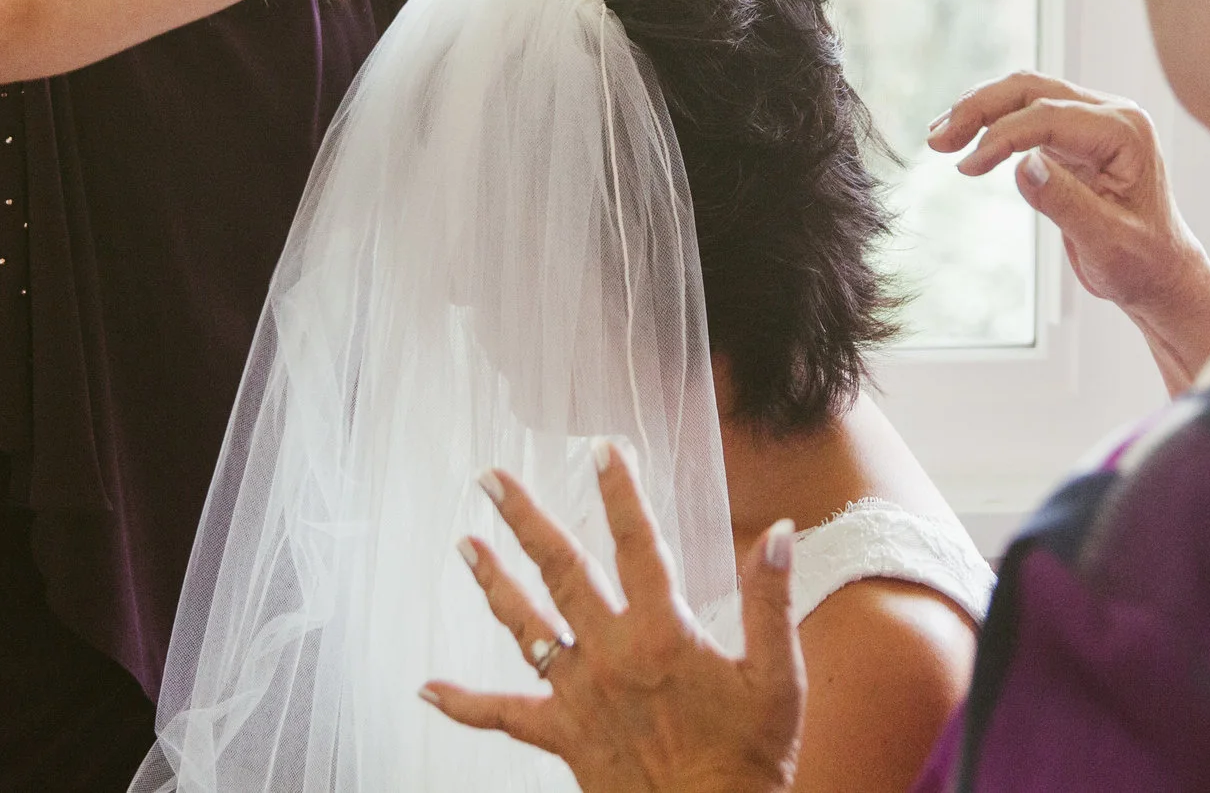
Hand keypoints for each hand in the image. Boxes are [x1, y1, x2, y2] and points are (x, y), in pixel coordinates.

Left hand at [423, 444, 804, 792]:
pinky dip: (464, 704)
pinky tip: (429, 688)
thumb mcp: (778, 677)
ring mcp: (581, 695)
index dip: (620, 492)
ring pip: (526, 627)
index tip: (602, 449)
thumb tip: (780, 533)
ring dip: (493, 583)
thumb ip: (771, 600)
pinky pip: (505, 716)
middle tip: (492, 479)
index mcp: (664, 634)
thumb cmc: (750, 759)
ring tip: (464, 544)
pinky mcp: (564, 736)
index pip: (638, 544)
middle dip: (525, 520)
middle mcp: (611, 655)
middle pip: (562, 570)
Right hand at [927, 73, 1209, 388]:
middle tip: (937, 141)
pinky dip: (990, 122)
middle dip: (979, 108)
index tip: (965, 167)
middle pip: (1031, 89)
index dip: (1001, 137)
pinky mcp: (1074, 135)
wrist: (1161, 275)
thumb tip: (1020, 164)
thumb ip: (1065, 202)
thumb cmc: (1143, 263)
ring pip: (1023, 93)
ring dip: (978, 110)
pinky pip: (1025, 113)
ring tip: (939, 138)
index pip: (1049, 116)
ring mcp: (1093, 121)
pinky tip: (963, 139)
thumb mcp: (1106, 242)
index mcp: (1126, 132)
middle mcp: (1111, 114)